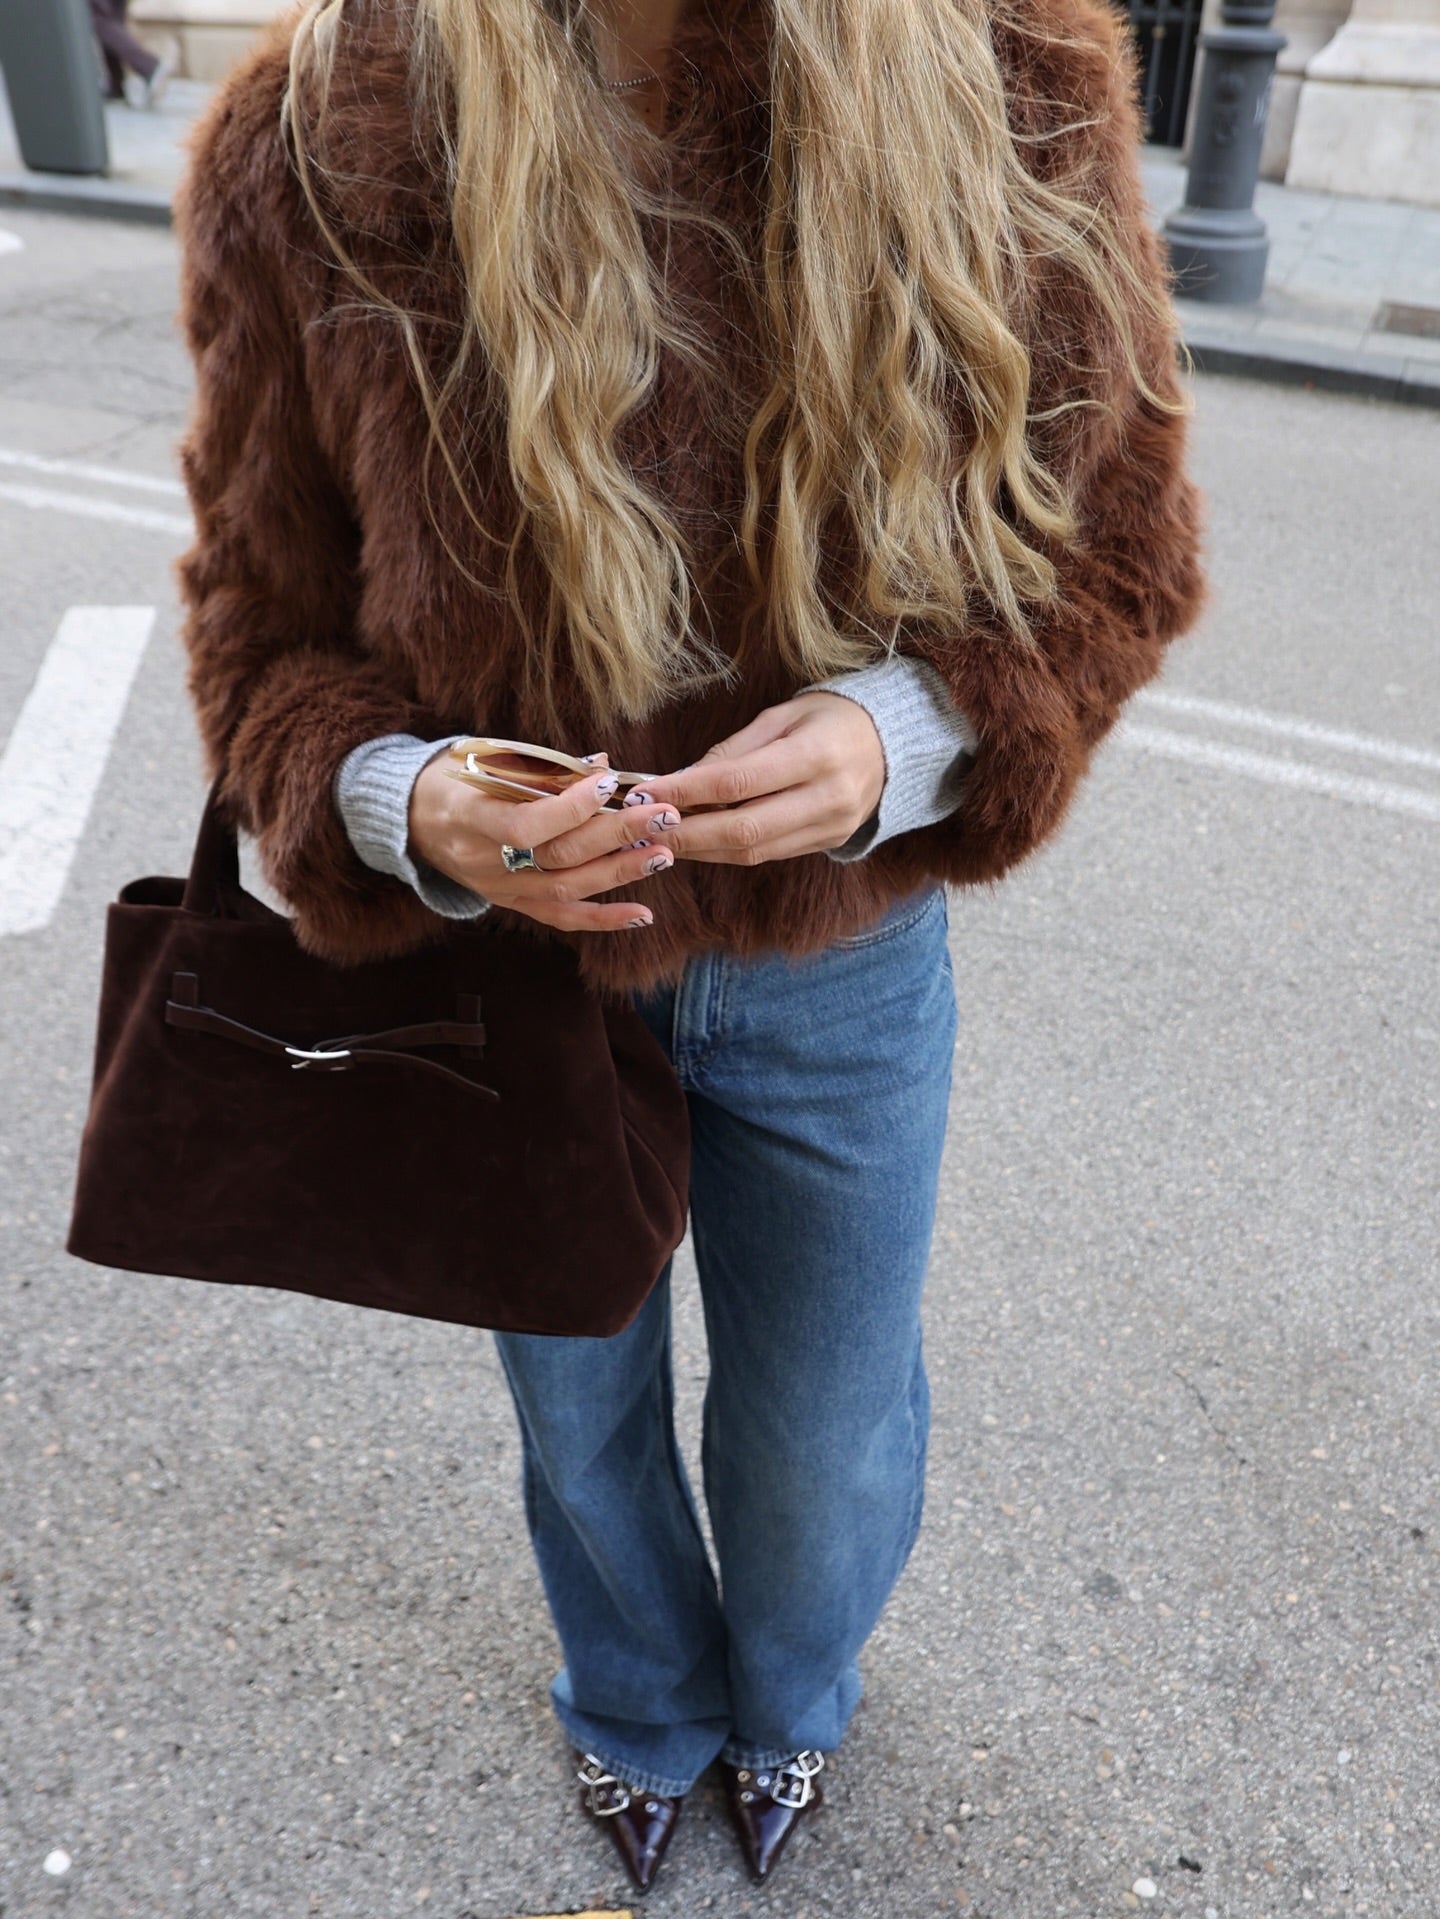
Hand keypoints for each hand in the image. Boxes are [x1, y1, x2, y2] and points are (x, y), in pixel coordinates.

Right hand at [408, 753, 683, 931]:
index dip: (570, 808)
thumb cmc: (452, 777)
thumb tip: (601, 764)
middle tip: (662, 816)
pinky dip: (603, 919)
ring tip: (662, 853)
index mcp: (467, 815)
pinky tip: (643, 915)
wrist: (411, 820)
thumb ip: (538, 765)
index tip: (609, 783)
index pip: (524, 824)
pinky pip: (560, 919)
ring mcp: (497, 888)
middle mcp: (482, 860)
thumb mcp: (481, 758)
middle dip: (615, 835)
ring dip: (619, 873)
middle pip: (556, 856)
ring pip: (564, 890)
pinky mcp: (510, 904)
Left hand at [638, 693, 885, 864]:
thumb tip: (682, 780)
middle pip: (744, 830)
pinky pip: (768, 855)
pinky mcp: (828, 843)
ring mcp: (831, 827)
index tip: (646, 792)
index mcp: (817, 754)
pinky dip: (728, 851)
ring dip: (702, 849)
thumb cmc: (830, 719)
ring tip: (662, 838)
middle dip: (687, 833)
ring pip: (753, 851)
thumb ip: (734, 750)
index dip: (688, 791)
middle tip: (644, 828)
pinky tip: (700, 841)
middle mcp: (828, 797)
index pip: (739, 781)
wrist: (893, 744)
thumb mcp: (783, 716)